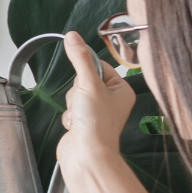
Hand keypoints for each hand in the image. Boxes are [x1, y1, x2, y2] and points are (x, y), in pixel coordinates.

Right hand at [57, 31, 135, 176]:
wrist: (87, 155)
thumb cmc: (97, 125)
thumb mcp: (88, 84)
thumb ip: (80, 58)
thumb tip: (73, 37)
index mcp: (122, 90)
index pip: (99, 65)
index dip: (87, 72)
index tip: (87, 83)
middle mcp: (112, 101)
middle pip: (83, 80)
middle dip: (77, 92)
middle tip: (84, 103)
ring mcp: (98, 112)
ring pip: (74, 95)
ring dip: (72, 105)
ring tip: (80, 116)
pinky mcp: (84, 123)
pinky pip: (69, 110)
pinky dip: (69, 117)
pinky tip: (76, 125)